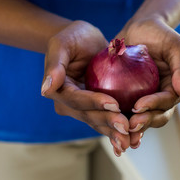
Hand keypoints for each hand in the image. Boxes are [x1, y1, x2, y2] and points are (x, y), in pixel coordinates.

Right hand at [41, 20, 132, 155]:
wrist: (85, 41)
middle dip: (108, 123)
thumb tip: (46, 89)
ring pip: (100, 123)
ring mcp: (85, 109)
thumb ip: (55, 64)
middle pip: (90, 116)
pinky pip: (109, 121)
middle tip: (127, 128)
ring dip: (115, 133)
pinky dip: (120, 131)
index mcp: (59, 91)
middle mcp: (70, 104)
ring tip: (131, 141)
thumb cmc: (72, 37)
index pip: (77, 100)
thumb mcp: (62, 43)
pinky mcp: (99, 108)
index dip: (94, 103)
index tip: (113, 103)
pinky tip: (134, 141)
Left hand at [117, 17, 179, 146]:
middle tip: (129, 125)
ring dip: (132, 129)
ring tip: (120, 134)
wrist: (140, 28)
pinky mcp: (128, 98)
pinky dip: (117, 121)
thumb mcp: (176, 47)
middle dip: (144, 123)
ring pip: (141, 119)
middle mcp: (161, 98)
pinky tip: (105, 125)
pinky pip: (123, 111)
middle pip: (156, 116)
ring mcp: (145, 99)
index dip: (154, 106)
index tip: (138, 106)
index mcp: (175, 89)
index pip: (166, 102)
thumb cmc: (160, 33)